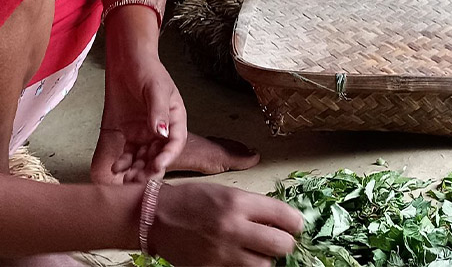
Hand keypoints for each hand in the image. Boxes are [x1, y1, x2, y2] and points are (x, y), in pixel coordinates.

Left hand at [92, 47, 187, 183]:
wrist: (126, 61)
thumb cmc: (146, 70)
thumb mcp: (155, 89)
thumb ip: (159, 111)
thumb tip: (161, 133)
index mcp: (175, 119)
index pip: (175, 142)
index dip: (168, 156)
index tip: (157, 165)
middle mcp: (162, 129)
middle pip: (159, 154)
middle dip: (150, 168)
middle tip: (139, 178)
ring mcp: (145, 133)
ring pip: (144, 158)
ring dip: (137, 170)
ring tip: (126, 178)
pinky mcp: (130, 134)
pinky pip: (129, 153)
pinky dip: (124, 162)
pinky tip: (117, 167)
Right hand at [149, 183, 303, 266]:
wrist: (156, 217)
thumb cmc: (191, 200)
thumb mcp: (226, 192)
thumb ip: (254, 207)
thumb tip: (282, 221)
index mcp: (238, 202)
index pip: (285, 216)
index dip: (296, 223)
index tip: (294, 226)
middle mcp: (233, 228)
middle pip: (281, 245)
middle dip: (285, 244)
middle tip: (280, 242)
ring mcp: (222, 253)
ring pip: (264, 266)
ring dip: (265, 260)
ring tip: (257, 252)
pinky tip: (241, 260)